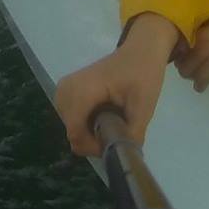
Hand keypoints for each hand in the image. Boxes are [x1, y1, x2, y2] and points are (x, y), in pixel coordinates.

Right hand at [53, 14, 182, 155]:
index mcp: (83, 89)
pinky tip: (102, 114)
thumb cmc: (143, 73)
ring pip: (71, 128)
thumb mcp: (144, 105)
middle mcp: (66, 89)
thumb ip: (133, 134)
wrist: (140, 50)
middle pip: (73, 133)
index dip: (94, 146)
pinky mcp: (66, 90)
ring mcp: (63, 89)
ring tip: (112, 120)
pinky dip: (86, 123)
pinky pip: (71, 118)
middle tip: (118, 131)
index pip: (75, 133)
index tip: (115, 143)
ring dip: (91, 132)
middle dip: (94, 140)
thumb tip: (125, 159)